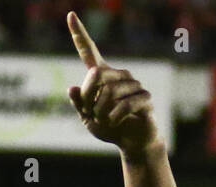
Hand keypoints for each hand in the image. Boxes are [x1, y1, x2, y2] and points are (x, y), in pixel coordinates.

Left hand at [66, 11, 157, 153]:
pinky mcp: (145, 97)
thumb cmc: (109, 127)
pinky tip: (115, 122)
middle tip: (90, 114)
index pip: (89, 51)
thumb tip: (71, 88)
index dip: (79, 34)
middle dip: (88, 97)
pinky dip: (114, 117)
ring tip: (105, 121)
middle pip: (96, 74)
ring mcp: (134, 84)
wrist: (132, 143)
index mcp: (102, 75)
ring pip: (110, 92)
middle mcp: (118, 75)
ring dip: (101, 112)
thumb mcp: (87, 118)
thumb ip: (79, 104)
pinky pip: (124, 105)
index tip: (70, 15)